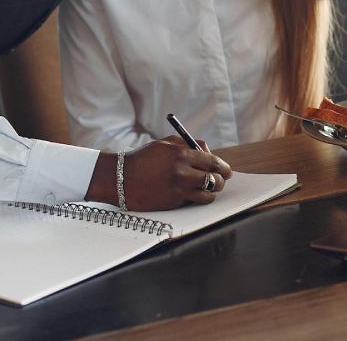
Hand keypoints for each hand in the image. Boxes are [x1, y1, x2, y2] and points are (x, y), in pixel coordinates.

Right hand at [86, 140, 232, 210]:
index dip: (223, 167)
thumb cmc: (144, 158)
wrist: (121, 178)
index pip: (213, 161)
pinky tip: (192, 194)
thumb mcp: (165, 144)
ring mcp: (179, 189)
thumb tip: (208, 152)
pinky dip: (197, 198)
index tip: (225, 170)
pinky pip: (194, 201)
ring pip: (208, 194)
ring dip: (210, 191)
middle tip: (220, 180)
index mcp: (182, 154)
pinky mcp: (174, 202)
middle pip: (215, 178)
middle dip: (220, 180)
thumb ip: (188, 145)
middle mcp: (183, 172)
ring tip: (207, 188)